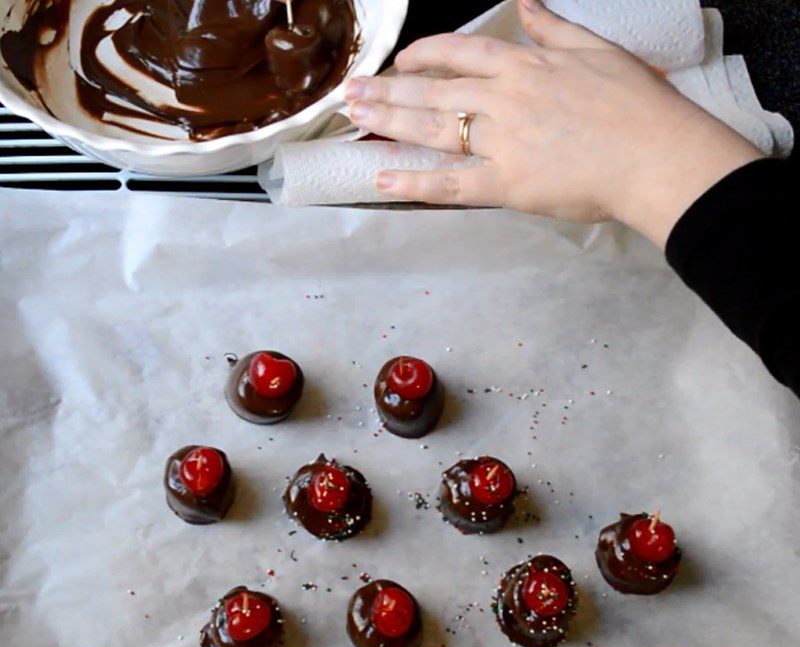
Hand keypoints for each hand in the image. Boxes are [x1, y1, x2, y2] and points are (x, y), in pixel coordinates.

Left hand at [345, 0, 761, 248]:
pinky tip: (382, 179)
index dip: (424, 54)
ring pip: (434, 128)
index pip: (461, 52)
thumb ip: (554, 29)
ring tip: (356, 120)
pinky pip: (450, 184)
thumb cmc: (637, 106)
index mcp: (525, 65)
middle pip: (434, 89)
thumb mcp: (598, 51)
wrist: (656, 155)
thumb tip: (525, 5)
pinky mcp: (506, 184)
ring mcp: (501, 141)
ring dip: (389, 123)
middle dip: (388, 90)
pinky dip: (414, 183)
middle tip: (353, 94)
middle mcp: (504, 98)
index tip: (401, 60)